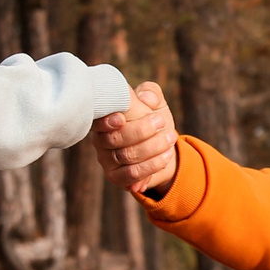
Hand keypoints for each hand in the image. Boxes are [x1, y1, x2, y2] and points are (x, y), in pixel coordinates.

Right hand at [97, 81, 180, 198]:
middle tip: (161, 121)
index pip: (98, 121)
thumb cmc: (153, 120)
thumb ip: (150, 92)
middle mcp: (101, 140)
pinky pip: (132, 174)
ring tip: (170, 137)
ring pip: (126, 156)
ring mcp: (107, 160)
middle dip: (141, 130)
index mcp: (104, 118)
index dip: (107, 122)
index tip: (122, 118)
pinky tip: (165, 156)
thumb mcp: (155, 102)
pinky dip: (152, 165)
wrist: (164, 148)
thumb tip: (146, 98)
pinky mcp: (117, 177)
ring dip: (153, 147)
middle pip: (115, 139)